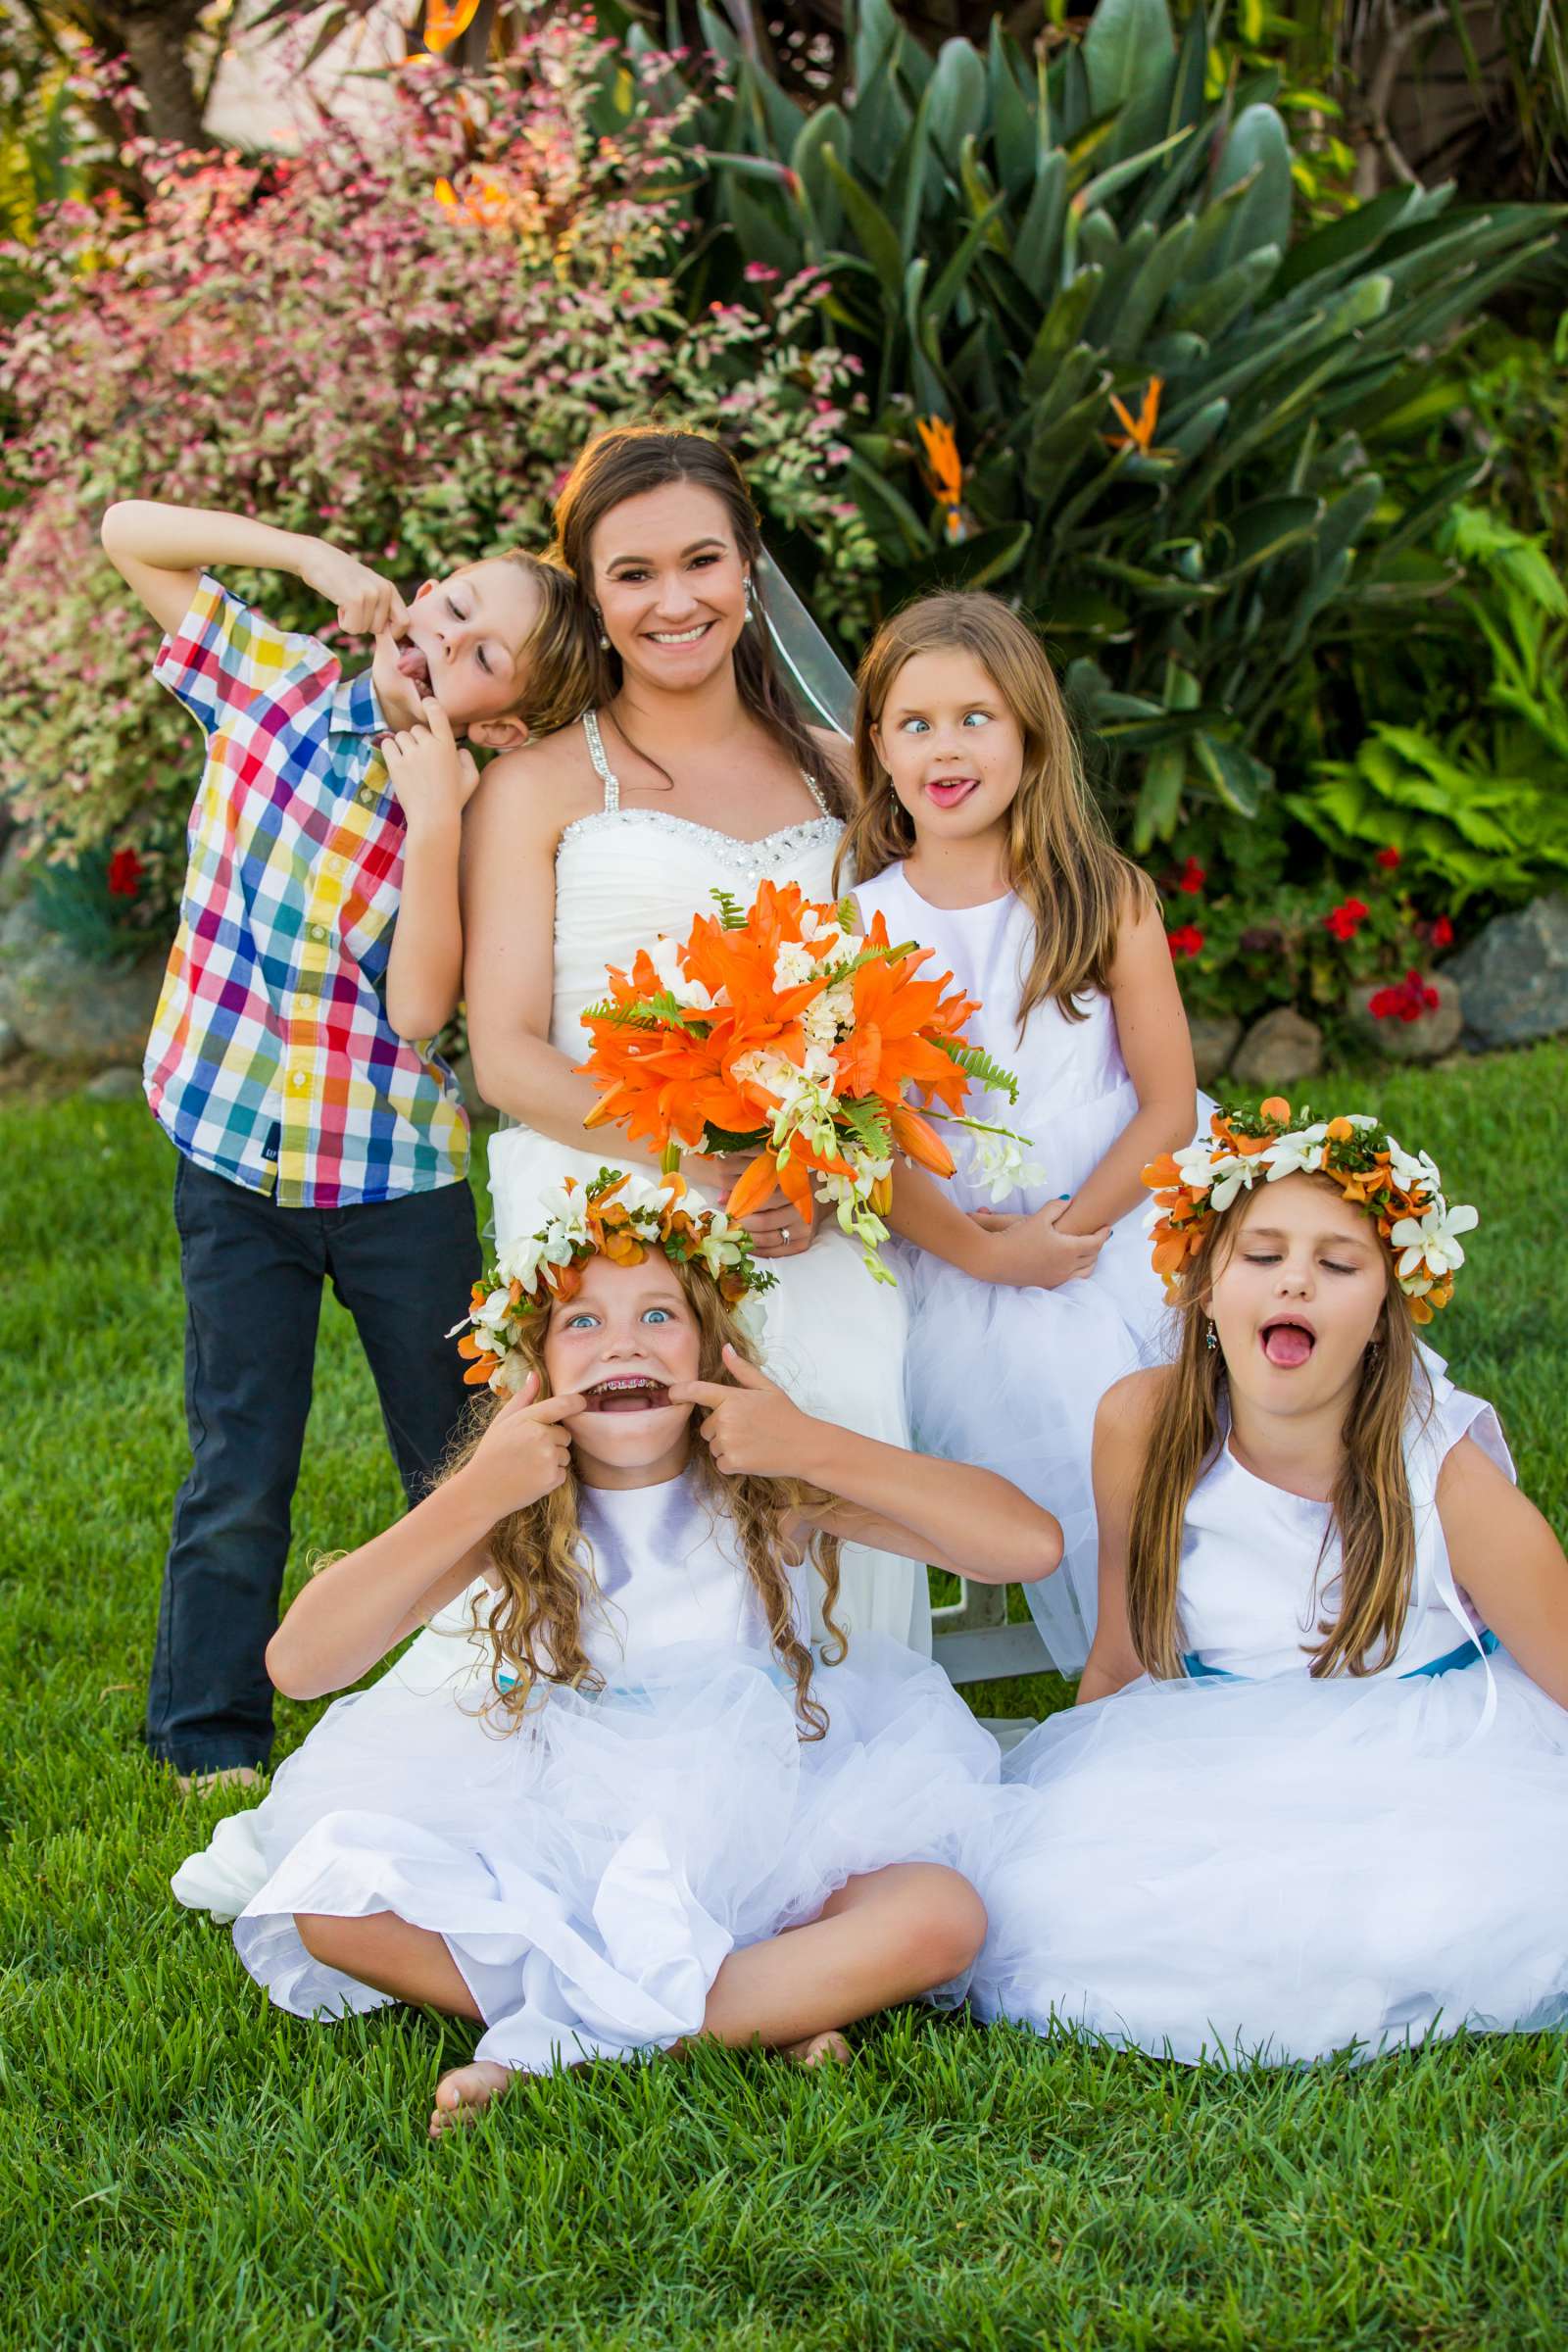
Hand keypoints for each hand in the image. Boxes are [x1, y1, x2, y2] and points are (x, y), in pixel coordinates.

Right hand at [300, 539, 406, 634]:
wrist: (316, 557)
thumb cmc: (340, 577)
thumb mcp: (368, 588)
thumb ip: (381, 607)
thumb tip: (389, 636)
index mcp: (390, 588)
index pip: (405, 622)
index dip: (392, 633)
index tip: (375, 629)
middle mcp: (384, 590)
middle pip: (379, 630)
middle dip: (363, 624)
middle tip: (351, 604)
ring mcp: (371, 594)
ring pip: (363, 630)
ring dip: (351, 621)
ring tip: (344, 600)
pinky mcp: (355, 600)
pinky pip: (352, 628)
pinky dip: (343, 622)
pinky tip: (339, 604)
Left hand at [381, 696, 480, 830]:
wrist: (434, 819)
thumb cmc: (455, 800)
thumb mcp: (472, 778)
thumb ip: (468, 759)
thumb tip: (459, 749)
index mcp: (447, 745)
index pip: (436, 712)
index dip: (430, 704)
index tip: (427, 703)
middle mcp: (428, 746)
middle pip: (417, 729)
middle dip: (419, 739)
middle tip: (423, 758)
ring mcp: (410, 755)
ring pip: (402, 736)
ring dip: (405, 744)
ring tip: (411, 762)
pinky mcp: (395, 765)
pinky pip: (388, 744)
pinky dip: (391, 748)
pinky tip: (397, 758)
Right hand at [457, 1372, 585, 1520]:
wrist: (481, 1490)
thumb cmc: (491, 1453)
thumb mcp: (502, 1421)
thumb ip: (522, 1398)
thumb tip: (535, 1375)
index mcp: (529, 1419)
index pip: (562, 1405)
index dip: (576, 1403)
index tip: (582, 1402)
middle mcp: (542, 1437)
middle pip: (564, 1434)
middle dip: (552, 1440)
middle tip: (529, 1450)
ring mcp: (549, 1459)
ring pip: (565, 1454)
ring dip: (553, 1459)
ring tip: (528, 1465)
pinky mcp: (553, 1479)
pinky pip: (563, 1472)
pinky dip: (552, 1476)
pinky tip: (532, 1477)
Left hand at [668, 1345, 817, 1477]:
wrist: (805, 1445)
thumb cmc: (786, 1415)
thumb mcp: (766, 1387)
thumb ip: (742, 1369)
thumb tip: (725, 1348)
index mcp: (731, 1398)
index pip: (697, 1392)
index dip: (680, 1392)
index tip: (670, 1394)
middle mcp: (725, 1419)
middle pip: (706, 1427)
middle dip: (721, 1430)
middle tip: (748, 1430)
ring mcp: (728, 1441)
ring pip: (714, 1446)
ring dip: (728, 1447)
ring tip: (753, 1443)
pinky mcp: (732, 1461)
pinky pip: (721, 1463)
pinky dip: (733, 1463)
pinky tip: (752, 1456)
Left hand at [703, 1153, 819, 1259]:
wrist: (820, 1200)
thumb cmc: (791, 1187)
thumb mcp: (773, 1181)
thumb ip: (749, 1187)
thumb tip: (720, 1199)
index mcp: (795, 1190)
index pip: (763, 1201)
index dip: (743, 1207)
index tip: (728, 1210)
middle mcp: (802, 1212)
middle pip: (764, 1222)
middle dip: (742, 1225)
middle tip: (726, 1226)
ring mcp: (804, 1230)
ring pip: (768, 1239)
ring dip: (747, 1239)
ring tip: (732, 1236)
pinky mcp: (803, 1244)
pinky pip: (776, 1252)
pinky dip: (758, 1250)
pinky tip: (745, 1246)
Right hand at [972, 1198, 1108, 1290]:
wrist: (995, 1259)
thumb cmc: (1017, 1237)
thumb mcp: (1038, 1218)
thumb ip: (1056, 1207)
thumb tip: (1069, 1200)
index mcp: (1068, 1249)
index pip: (1095, 1243)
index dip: (1103, 1234)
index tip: (1107, 1227)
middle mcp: (1067, 1267)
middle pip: (1092, 1258)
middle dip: (1098, 1247)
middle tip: (1098, 1237)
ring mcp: (1057, 1278)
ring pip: (1085, 1273)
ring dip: (1091, 1262)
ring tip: (1089, 1253)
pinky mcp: (1047, 1284)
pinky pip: (1072, 1280)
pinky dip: (1079, 1272)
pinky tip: (1072, 1266)